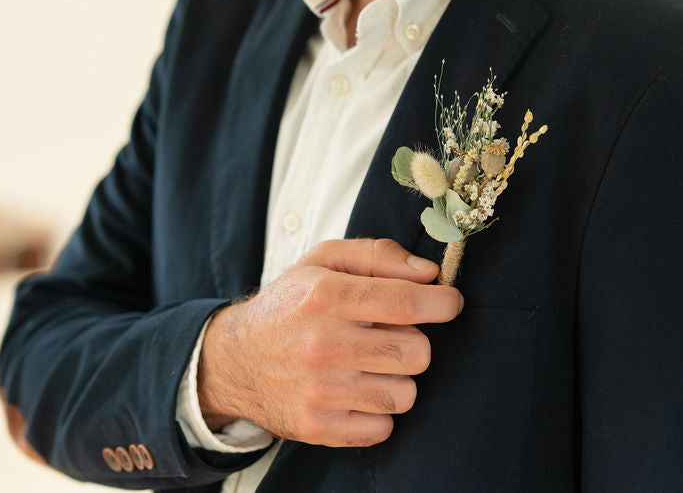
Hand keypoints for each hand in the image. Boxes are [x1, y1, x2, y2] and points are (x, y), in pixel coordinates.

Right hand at [197, 238, 462, 446]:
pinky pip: (383, 427)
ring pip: (405, 393)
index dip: (442, 303)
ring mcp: (318, 390)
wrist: (233, 359)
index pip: (405, 303)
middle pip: (416, 352)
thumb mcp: (324, 260)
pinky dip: (378, 412)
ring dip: (398, 378)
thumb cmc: (290, 305)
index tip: (449, 302)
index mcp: (324, 296)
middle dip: (414, 341)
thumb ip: (379, 255)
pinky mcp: (316, 427)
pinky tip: (357, 391)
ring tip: (371, 364)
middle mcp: (321, 344)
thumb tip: (429, 273)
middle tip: (390, 335)